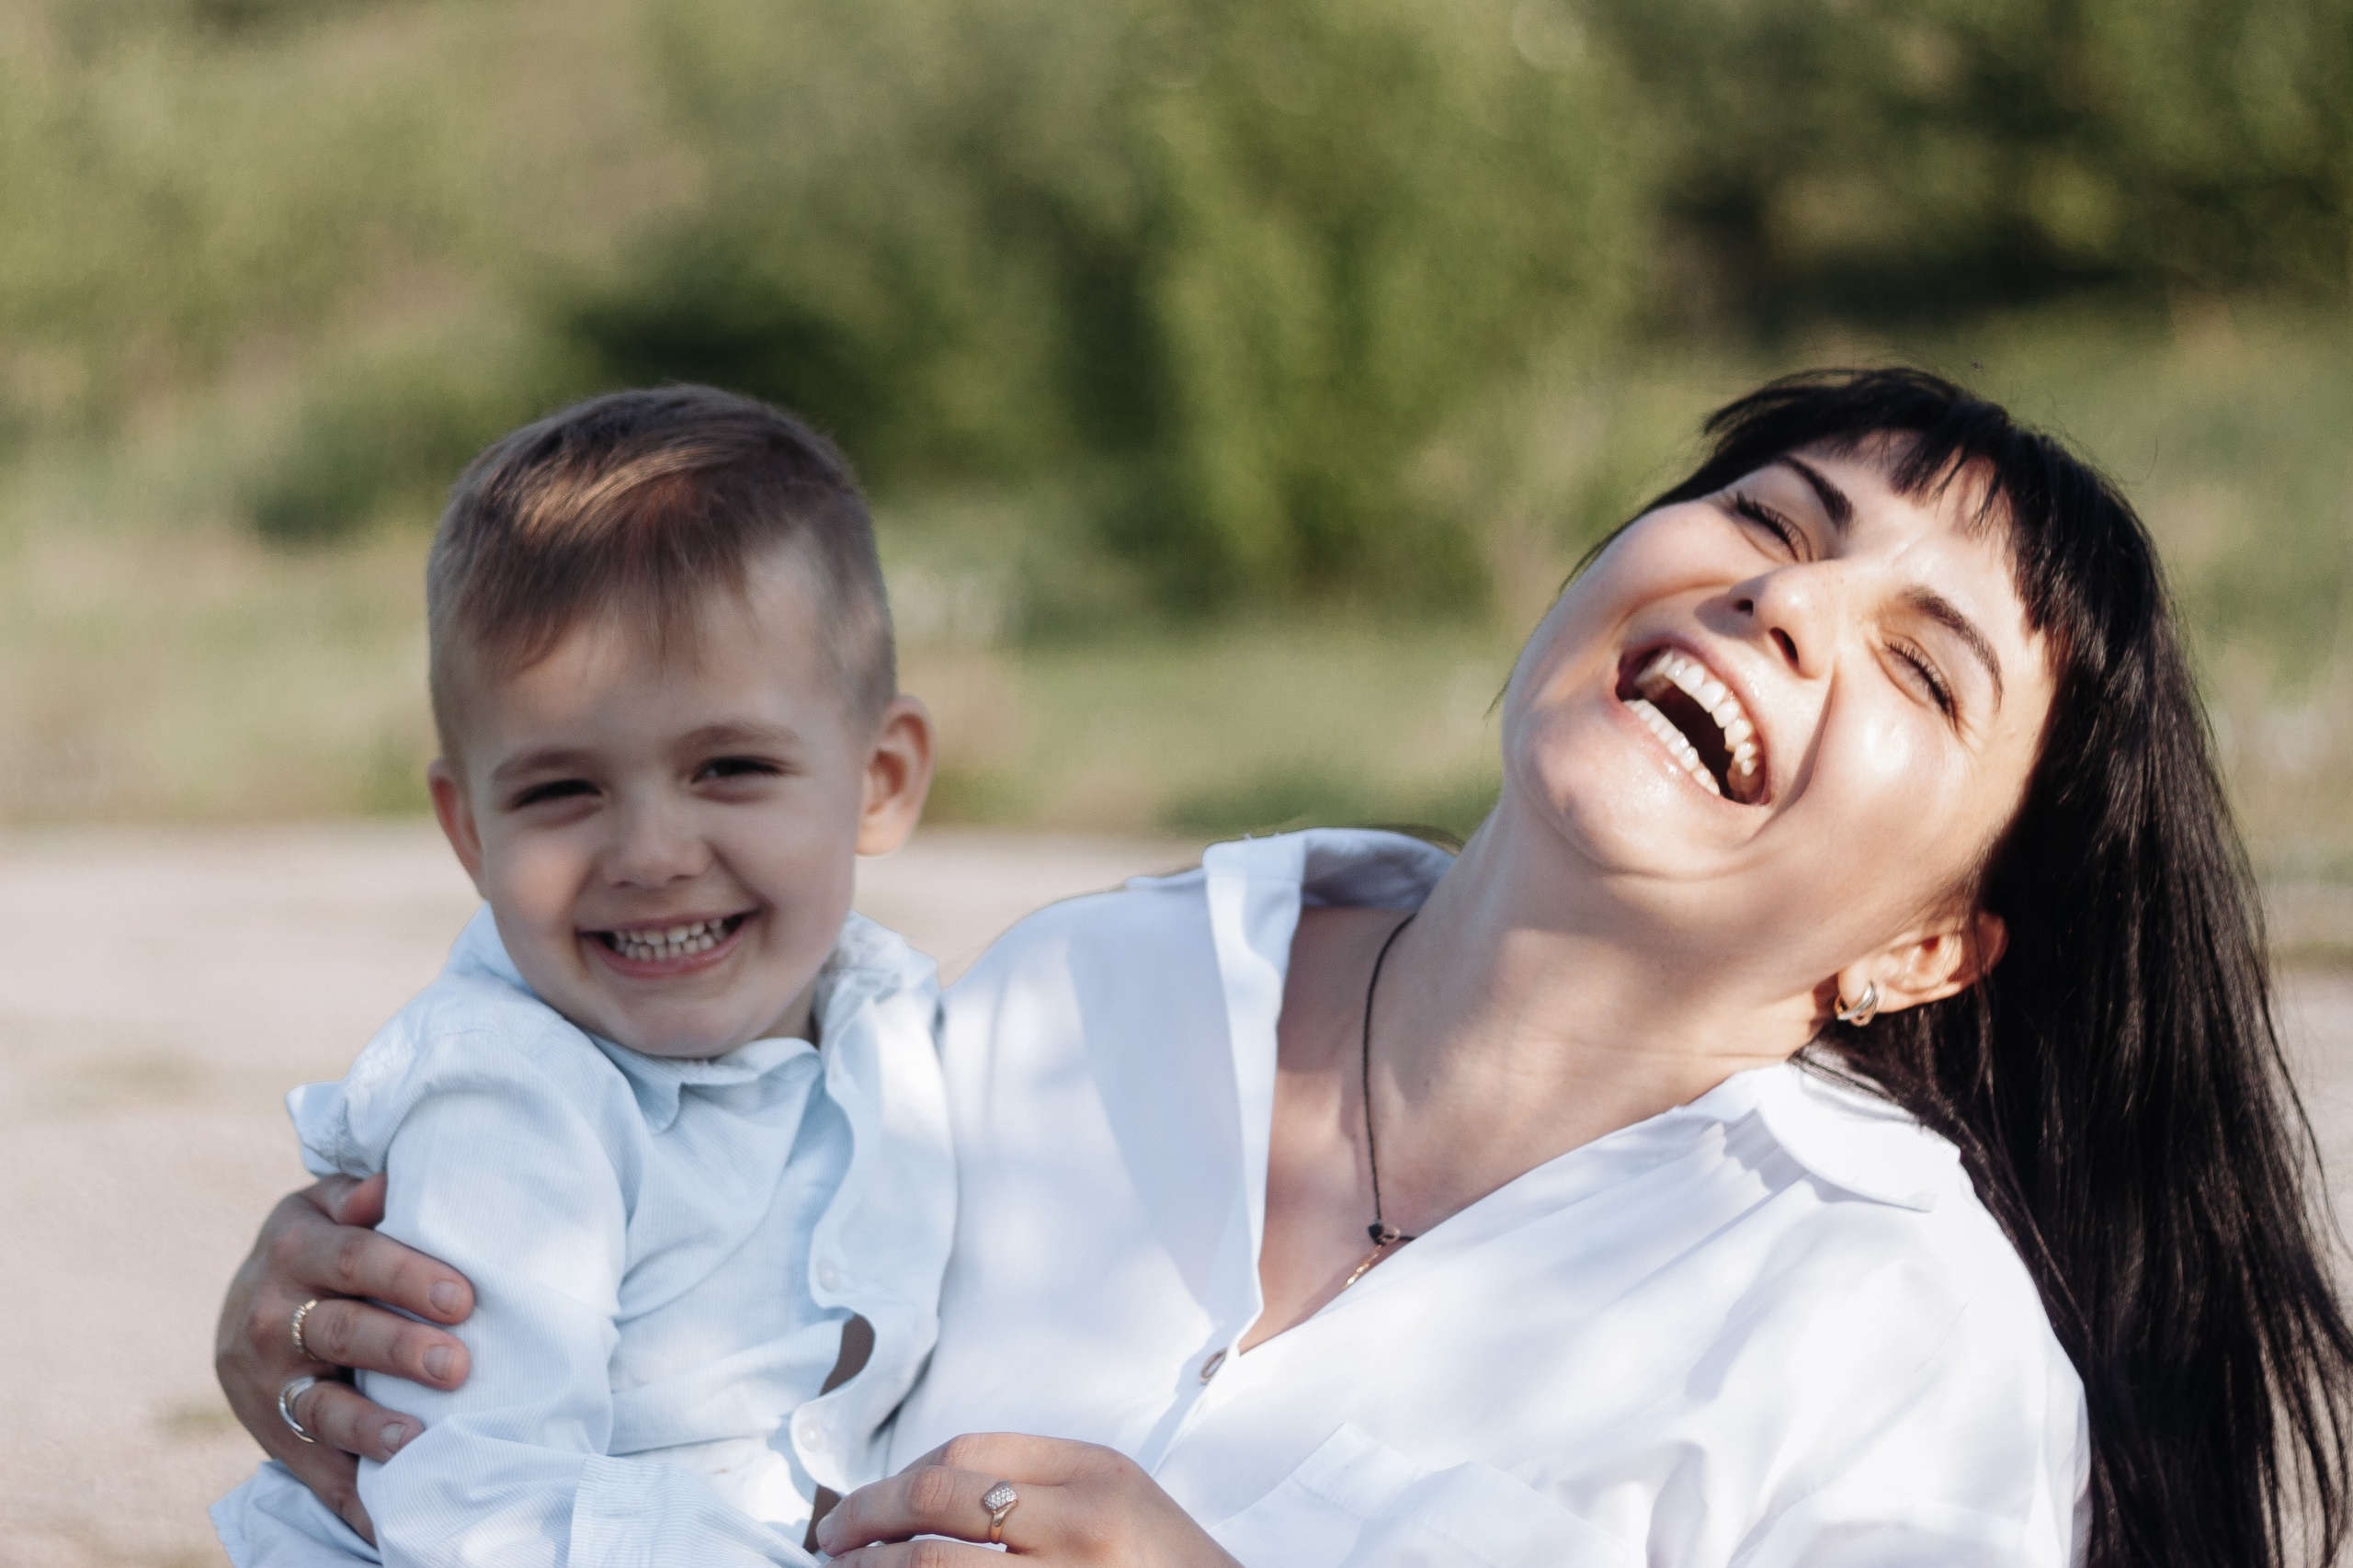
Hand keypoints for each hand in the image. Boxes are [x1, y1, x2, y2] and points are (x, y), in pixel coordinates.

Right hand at [213, 1173, 476, 1541]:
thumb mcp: (326, 1204)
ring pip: (318, 1406)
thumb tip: (389, 1182)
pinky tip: (387, 1516)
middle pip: (342, 1332)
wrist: (246, 1304)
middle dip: (401, 1351)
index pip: (357, 1259)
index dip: (409, 1277)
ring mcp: (267, 1380)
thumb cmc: (320, 1245)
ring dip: (368, 1427)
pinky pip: (312, 1467)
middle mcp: (272, 1314)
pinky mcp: (271, 1430)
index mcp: (296, 1247)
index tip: (464, 1298)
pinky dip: (350, 1496)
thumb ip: (360, 1194)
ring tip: (414, 1438)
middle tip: (458, 1364)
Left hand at [816, 1434, 1240, 1567]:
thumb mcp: (1115, 1494)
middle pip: (938, 1500)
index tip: (863, 1506)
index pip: (965, 1453)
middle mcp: (1081, 1525)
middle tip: (830, 1541)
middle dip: (866, 1519)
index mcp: (1094, 1474)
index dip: (897, 1480)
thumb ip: (1034, 1480)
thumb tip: (917, 1491)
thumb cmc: (1164, 1565)